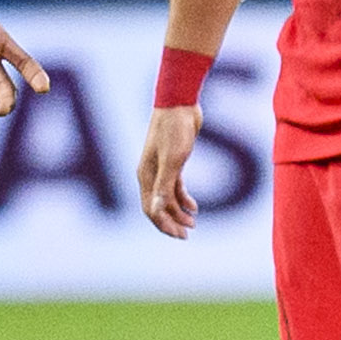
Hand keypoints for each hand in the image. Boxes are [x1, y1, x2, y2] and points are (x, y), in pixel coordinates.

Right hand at [137, 103, 200, 239]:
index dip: (164, 225)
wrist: (180, 103)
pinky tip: (194, 206)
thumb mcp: (173, 160)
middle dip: (171, 223)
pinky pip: (174, 186)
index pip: (150, 209)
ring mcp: (160, 167)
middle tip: (187, 235)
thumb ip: (165, 186)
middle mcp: (150, 174)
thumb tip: (156, 209)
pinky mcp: (172, 161)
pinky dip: (183, 198)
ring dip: (178, 212)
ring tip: (193, 223)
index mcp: (146, 175)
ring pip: (167, 198)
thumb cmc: (175, 130)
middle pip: (157, 206)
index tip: (181, 235)